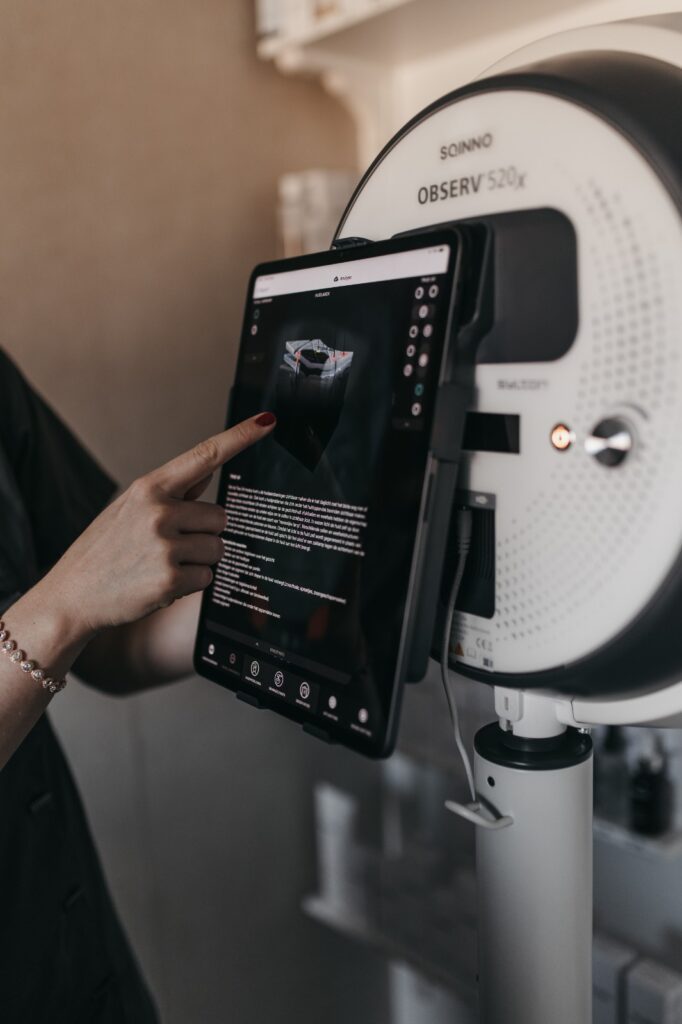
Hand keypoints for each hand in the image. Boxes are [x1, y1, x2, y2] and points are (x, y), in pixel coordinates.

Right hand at [39, 412, 275, 637]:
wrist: (73, 595)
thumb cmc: (104, 550)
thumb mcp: (129, 508)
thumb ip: (172, 491)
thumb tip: (207, 470)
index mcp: (149, 488)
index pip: (204, 455)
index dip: (240, 437)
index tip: (267, 422)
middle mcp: (159, 512)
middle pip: (221, 518)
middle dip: (204, 534)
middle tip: (170, 546)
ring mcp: (164, 546)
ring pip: (217, 549)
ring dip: (198, 561)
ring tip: (161, 564)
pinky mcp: (169, 580)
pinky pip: (207, 578)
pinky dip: (190, 584)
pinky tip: (160, 582)